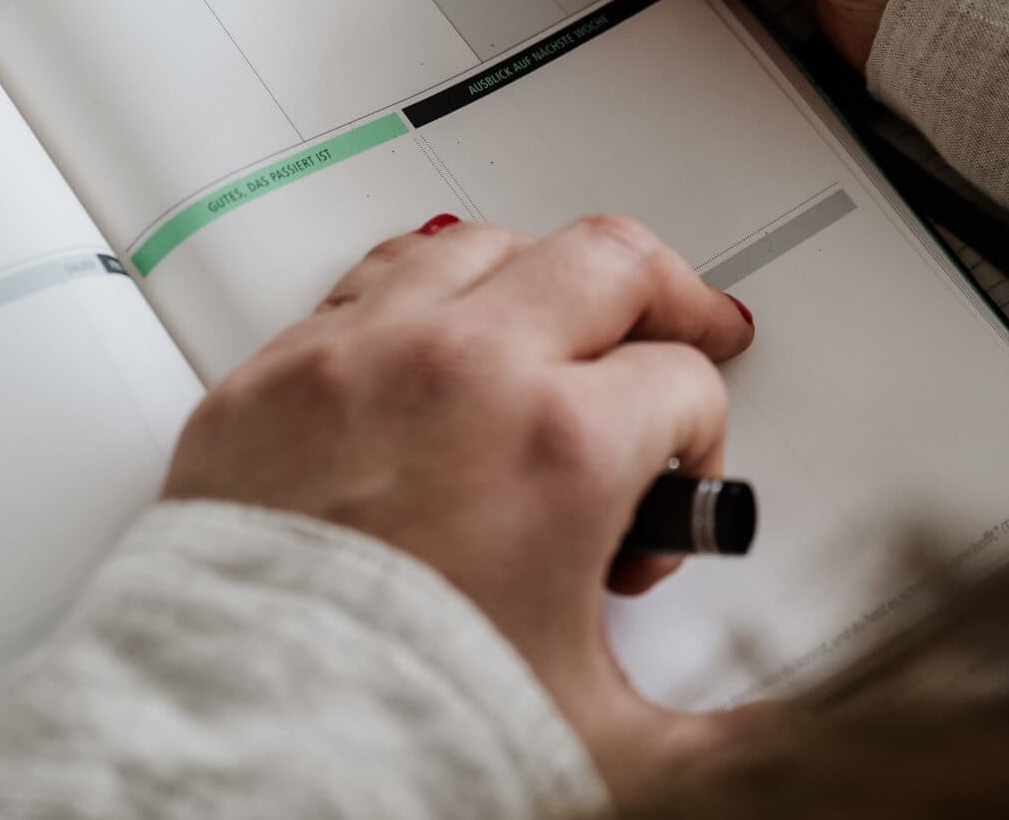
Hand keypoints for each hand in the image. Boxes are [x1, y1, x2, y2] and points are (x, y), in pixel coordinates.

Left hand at [164, 213, 759, 803]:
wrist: (237, 761)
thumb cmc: (392, 736)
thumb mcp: (598, 745)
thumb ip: (717, 739)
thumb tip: (771, 744)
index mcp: (557, 445)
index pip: (682, 383)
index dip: (702, 443)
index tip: (672, 497)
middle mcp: (459, 373)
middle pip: (604, 263)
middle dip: (665, 298)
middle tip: (685, 329)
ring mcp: (357, 361)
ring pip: (478, 246)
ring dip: (539, 278)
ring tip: (558, 322)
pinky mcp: (270, 379)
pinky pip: (363, 286)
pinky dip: (416, 302)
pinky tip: (432, 342)